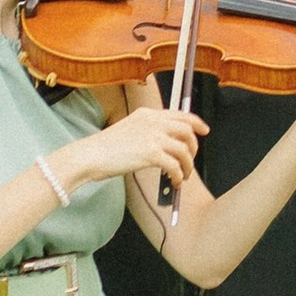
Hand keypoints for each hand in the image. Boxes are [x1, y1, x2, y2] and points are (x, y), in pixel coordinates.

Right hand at [73, 101, 206, 214]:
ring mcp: (153, 136)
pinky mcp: (150, 153)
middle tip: (190, 160)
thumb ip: (149, 130)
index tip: (205, 131)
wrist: (90, 155)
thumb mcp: (130, 129)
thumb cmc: (106, 147)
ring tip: (183, 176)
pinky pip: (175, 165)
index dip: (197, 123)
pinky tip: (174, 182)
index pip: (181, 114)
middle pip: (187, 131)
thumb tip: (169, 144)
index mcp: (148, 114)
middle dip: (194, 148)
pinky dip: (178, 175)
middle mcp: (153, 121)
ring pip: (184, 150)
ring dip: (188, 165)